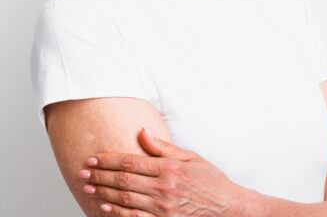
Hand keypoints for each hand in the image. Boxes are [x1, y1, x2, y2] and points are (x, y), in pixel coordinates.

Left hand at [77, 127, 242, 215]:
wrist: (228, 207)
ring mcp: (163, 208)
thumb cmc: (211, 181)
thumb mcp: (192, 158)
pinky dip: (117, 212)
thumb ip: (164, 147)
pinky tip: (105, 206)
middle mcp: (164, 188)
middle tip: (83, 171)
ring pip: (124, 199)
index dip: (108, 159)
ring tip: (89, 186)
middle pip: (123, 180)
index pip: (131, 161)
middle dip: (100, 174)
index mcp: (170, 168)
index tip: (92, 158)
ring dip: (103, 192)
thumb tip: (142, 132)